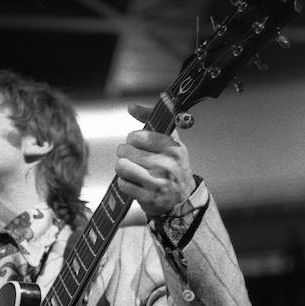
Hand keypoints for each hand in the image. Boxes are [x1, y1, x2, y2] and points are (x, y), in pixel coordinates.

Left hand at [115, 103, 196, 218]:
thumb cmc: (173, 165)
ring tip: (130, 168)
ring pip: (122, 166)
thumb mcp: (170, 141)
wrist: (182, 197)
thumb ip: (152, 120)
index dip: (133, 139)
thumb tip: (131, 107)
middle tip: (132, 157)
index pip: (138, 136)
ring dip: (122, 167)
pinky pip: (122, 184)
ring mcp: (157, 182)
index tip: (137, 143)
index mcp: (173, 148)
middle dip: (125, 153)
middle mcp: (167, 165)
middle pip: (126, 151)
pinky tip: (133, 181)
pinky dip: (124, 182)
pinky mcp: (148, 198)